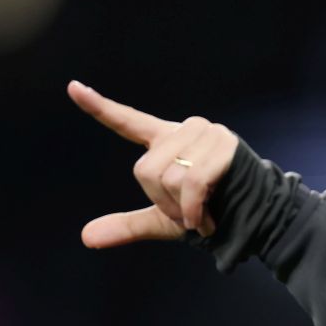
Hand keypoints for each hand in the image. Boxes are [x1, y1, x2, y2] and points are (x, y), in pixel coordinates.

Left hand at [67, 80, 238, 247]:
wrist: (253, 222)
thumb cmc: (210, 213)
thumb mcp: (163, 220)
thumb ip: (127, 224)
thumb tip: (86, 237)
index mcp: (168, 140)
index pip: (129, 122)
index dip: (99, 108)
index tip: (72, 88)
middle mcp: (186, 129)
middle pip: (145, 169)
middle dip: (163, 202)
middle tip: (188, 213)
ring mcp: (207, 134)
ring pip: (169, 177)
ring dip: (182, 208)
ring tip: (203, 213)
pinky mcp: (225, 146)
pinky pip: (192, 183)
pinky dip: (195, 210)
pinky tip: (207, 220)